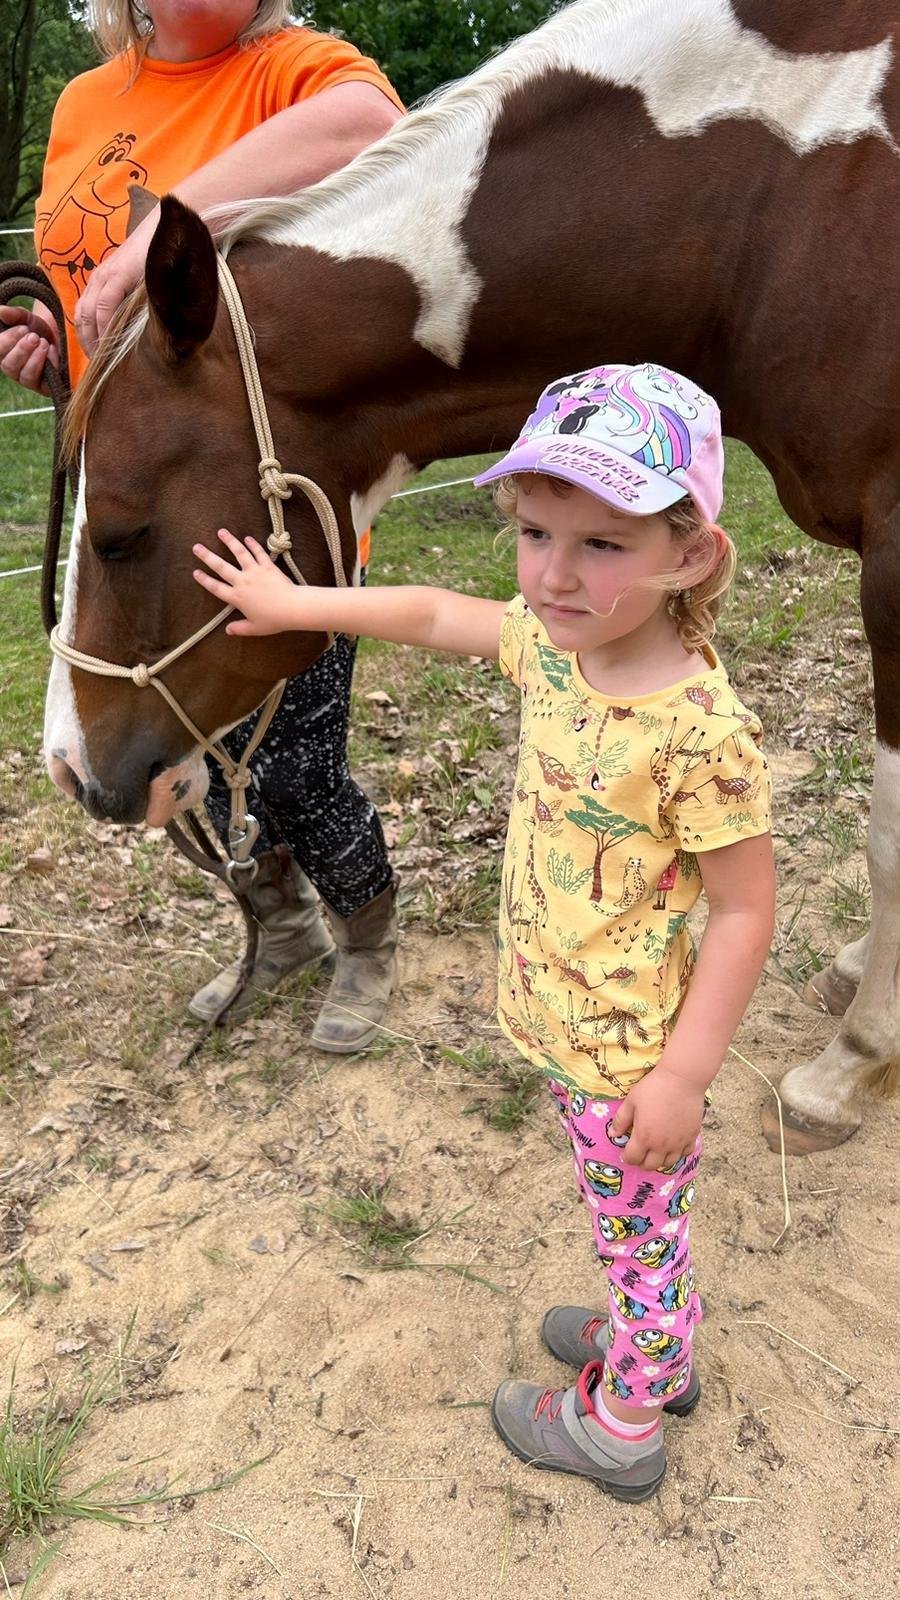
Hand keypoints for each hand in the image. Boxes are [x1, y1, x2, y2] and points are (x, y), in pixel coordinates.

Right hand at [0, 305, 59, 392]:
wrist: (62, 337)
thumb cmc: (38, 329)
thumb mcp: (26, 318)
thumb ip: (13, 314)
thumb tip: (0, 311)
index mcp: (3, 354)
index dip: (9, 340)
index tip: (24, 328)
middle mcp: (13, 369)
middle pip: (9, 366)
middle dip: (22, 349)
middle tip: (34, 336)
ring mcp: (28, 380)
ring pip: (26, 376)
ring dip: (35, 358)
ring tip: (44, 343)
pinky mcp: (45, 388)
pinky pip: (44, 383)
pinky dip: (49, 363)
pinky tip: (53, 350)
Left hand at [73, 208, 158, 352]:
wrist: (168, 229)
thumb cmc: (159, 259)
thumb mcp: (139, 285)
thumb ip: (132, 303)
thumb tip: (134, 334)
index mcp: (101, 282)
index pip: (83, 314)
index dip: (86, 338)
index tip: (96, 359)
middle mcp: (99, 279)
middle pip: (81, 317)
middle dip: (87, 343)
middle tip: (98, 366)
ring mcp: (107, 276)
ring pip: (89, 313)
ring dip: (94, 338)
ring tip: (103, 359)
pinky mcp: (119, 275)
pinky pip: (104, 305)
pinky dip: (104, 325)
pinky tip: (110, 341)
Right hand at [193, 529, 299, 635]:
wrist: (292, 608)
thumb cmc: (274, 620)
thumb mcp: (255, 628)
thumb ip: (240, 628)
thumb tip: (228, 631)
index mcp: (237, 598)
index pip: (216, 588)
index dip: (204, 580)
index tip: (195, 572)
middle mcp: (243, 582)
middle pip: (221, 567)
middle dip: (207, 556)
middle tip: (197, 547)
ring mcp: (255, 572)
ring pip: (239, 553)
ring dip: (229, 541)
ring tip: (221, 532)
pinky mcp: (268, 566)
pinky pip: (259, 553)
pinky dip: (253, 544)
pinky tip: (247, 538)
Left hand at [610, 1064, 704, 1170]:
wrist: (681, 1080)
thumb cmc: (653, 1088)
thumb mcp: (631, 1101)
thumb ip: (621, 1120)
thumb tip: (613, 1134)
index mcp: (644, 1137)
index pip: (633, 1158)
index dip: (627, 1157)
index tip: (625, 1153)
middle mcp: (662, 1145)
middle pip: (650, 1165)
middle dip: (641, 1162)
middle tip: (638, 1155)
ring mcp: (679, 1142)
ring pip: (668, 1163)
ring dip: (659, 1160)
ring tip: (654, 1152)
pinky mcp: (692, 1136)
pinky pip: (685, 1153)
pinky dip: (677, 1153)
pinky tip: (673, 1145)